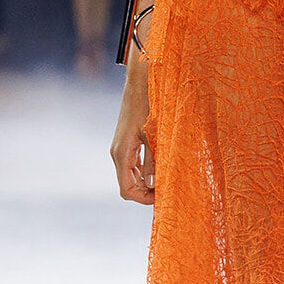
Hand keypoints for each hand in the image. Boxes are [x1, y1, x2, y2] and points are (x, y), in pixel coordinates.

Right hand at [111, 61, 155, 203]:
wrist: (140, 84)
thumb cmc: (148, 106)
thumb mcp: (154, 136)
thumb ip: (153, 161)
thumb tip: (153, 184)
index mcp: (122, 153)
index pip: (126, 189)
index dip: (143, 199)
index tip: (160, 199)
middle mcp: (118, 153)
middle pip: (127, 185)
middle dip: (144, 193)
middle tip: (165, 193)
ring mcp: (120, 148)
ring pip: (129, 176)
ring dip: (144, 184)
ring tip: (164, 183)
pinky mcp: (126, 143)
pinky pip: (132, 165)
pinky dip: (143, 173)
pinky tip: (158, 171)